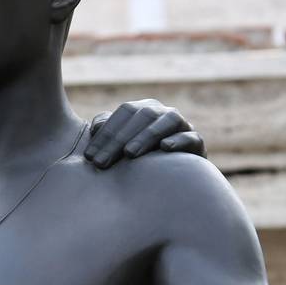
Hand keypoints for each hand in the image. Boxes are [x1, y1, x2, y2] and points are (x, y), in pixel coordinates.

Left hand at [84, 99, 204, 167]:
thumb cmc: (136, 158)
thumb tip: (96, 128)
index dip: (106, 132)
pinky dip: (179, 141)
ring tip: (130, 153)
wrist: (172, 174)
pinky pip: (191, 138)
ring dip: (147, 136)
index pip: (124, 113)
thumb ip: (105, 130)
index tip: (88, 156)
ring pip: (168, 122)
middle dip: (119, 139)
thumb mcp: (117, 144)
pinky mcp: (197, 144)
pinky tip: (165, 148)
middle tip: (102, 162)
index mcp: (143, 110)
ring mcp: (182, 126)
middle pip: (143, 116)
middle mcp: (163, 114)